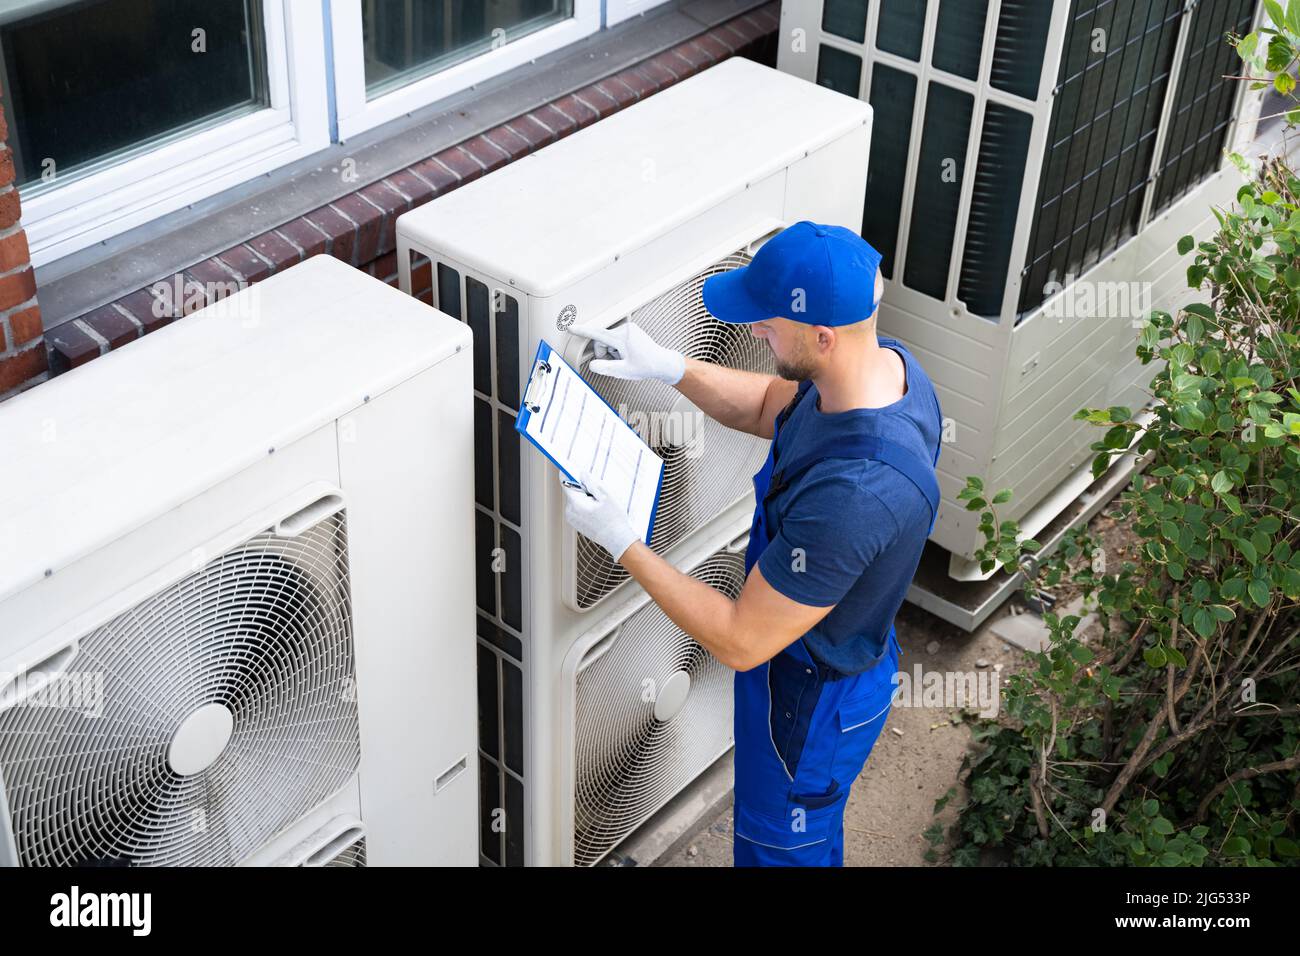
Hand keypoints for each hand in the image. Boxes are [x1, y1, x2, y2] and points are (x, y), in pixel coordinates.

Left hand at [561, 471, 640, 562]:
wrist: (617, 539)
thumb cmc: (614, 519)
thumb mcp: (605, 495)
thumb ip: (591, 482)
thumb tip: (581, 474)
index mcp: (576, 504)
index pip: (565, 483)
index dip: (568, 473)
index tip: (571, 467)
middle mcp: (570, 512)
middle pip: (572, 491)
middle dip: (582, 487)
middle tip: (597, 491)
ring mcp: (572, 519)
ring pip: (575, 499)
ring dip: (585, 497)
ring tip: (599, 504)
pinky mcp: (576, 523)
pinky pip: (578, 508)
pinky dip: (585, 505)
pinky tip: (598, 511)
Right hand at [570, 321, 685, 384]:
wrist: (662, 363)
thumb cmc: (646, 367)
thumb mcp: (624, 372)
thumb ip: (606, 368)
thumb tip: (593, 365)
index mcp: (623, 337)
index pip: (597, 334)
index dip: (582, 331)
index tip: (571, 328)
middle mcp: (626, 329)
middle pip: (602, 340)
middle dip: (604, 353)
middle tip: (615, 364)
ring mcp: (629, 329)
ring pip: (608, 341)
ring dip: (611, 352)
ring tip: (624, 360)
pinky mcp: (631, 331)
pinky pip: (616, 340)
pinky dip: (617, 349)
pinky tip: (627, 356)